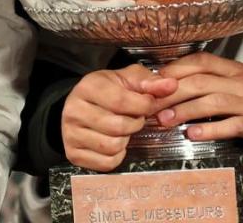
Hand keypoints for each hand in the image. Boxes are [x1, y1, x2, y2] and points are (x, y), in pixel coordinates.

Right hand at [61, 64, 178, 171]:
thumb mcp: (128, 79)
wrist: (80, 106)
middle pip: (118, 126)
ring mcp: (71, 134)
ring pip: (112, 146)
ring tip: (123, 129)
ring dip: (125, 140)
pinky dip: (117, 155)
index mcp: (89, 87)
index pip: (121, 101)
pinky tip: (115, 141)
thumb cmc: (106, 91)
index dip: (143, 106)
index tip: (148, 104)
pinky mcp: (73, 154)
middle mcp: (74, 111)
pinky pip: (106, 163)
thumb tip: (171, 85)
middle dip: (135, 123)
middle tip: (134, 117)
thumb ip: (150, 82)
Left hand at [151, 52, 242, 154]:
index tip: (152, 81)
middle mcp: (241, 82)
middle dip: (170, 92)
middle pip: (200, 81)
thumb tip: (183, 87)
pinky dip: (210, 129)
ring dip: (184, 110)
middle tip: (147, 104)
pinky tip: (193, 135)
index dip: (174, 69)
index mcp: (236, 70)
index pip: (200, 61)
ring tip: (163, 120)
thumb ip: (219, 82)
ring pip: (211, 101)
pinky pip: (231, 125)